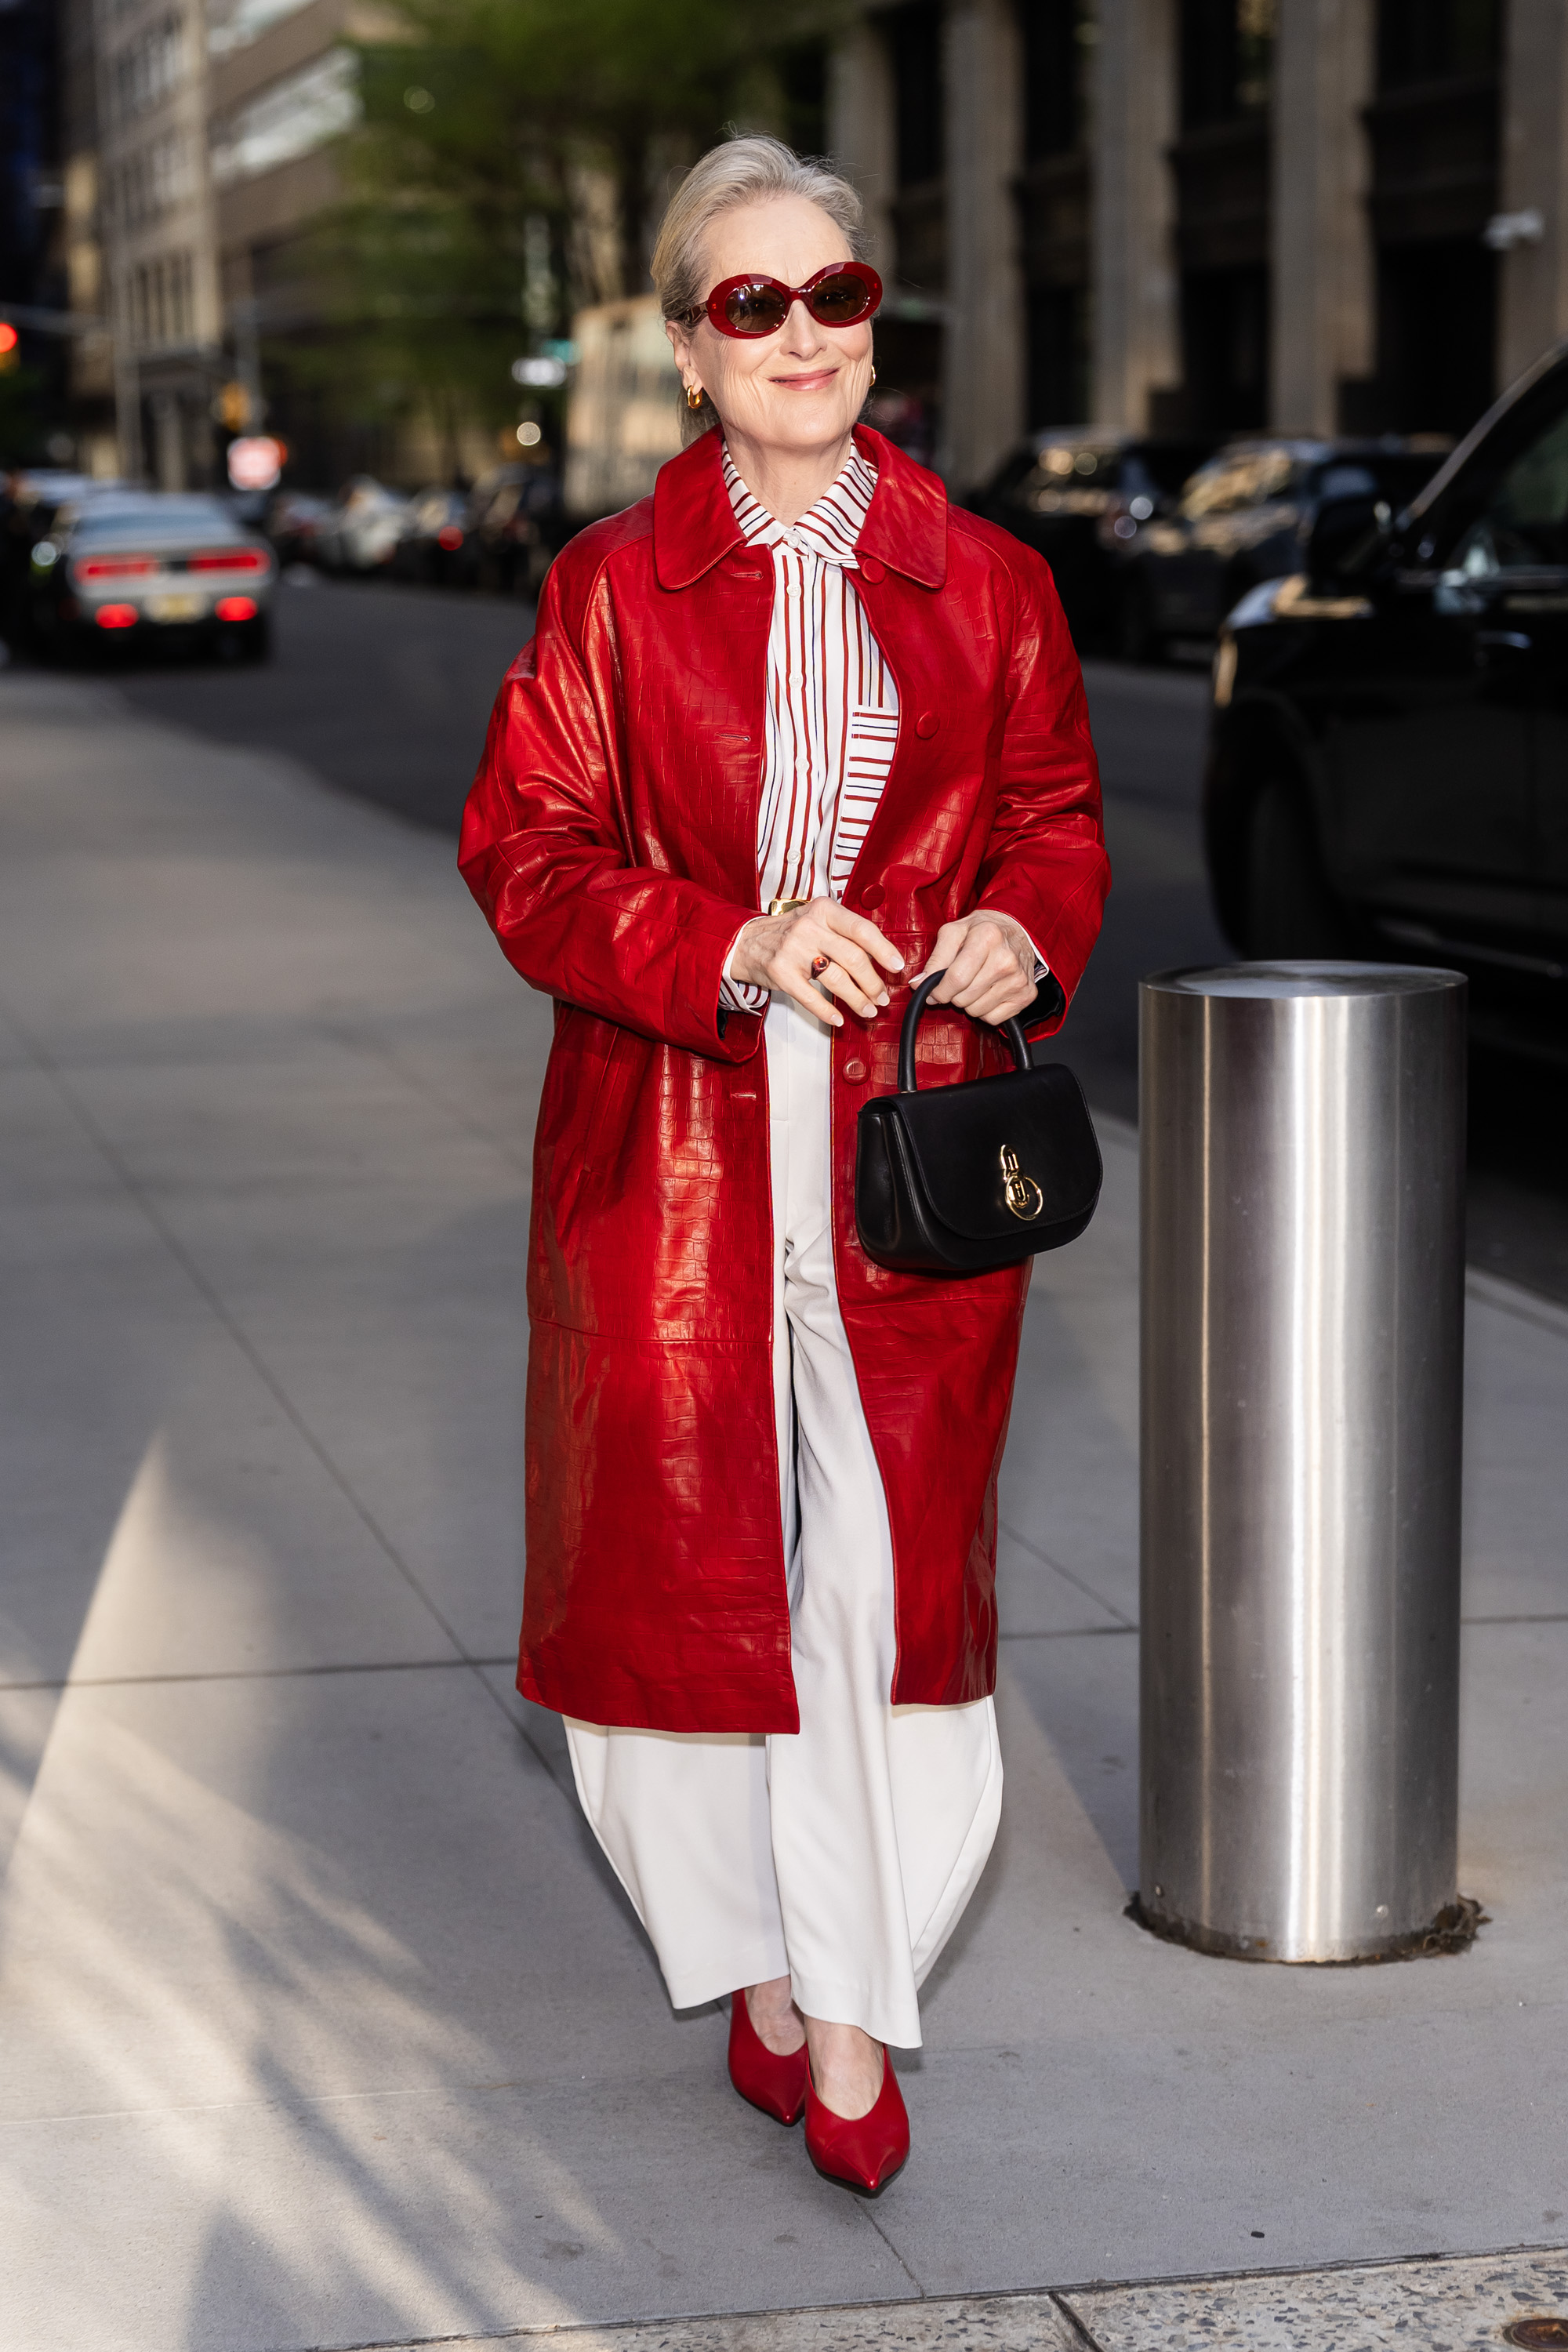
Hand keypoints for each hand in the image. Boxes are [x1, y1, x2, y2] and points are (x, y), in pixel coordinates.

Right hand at [731, 897, 903, 1027]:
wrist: (747, 942)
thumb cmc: (791, 932)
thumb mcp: (818, 919)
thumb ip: (846, 932)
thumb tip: (882, 956)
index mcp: (824, 910)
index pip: (861, 930)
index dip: (884, 950)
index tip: (897, 966)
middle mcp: (809, 927)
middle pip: (853, 958)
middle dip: (873, 982)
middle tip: (882, 996)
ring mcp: (794, 951)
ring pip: (836, 979)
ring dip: (857, 999)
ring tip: (868, 1009)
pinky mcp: (781, 973)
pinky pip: (810, 997)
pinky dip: (827, 1011)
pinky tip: (838, 1019)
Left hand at [914, 912, 1036, 1025]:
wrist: (1017, 929)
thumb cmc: (982, 930)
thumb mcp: (953, 933)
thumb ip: (934, 958)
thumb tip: (918, 984)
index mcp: (987, 938)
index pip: (956, 979)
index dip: (939, 990)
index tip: (935, 990)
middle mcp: (1006, 960)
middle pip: (964, 998)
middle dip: (953, 995)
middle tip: (959, 981)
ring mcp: (1019, 979)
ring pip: (977, 1010)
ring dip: (969, 1002)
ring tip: (975, 983)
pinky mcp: (1026, 995)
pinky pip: (993, 1018)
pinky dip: (985, 1010)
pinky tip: (989, 992)